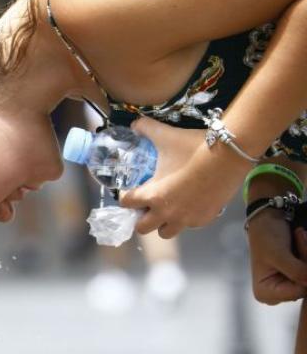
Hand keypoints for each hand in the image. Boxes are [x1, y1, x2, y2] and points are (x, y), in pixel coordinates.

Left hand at [120, 116, 247, 237]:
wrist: (230, 156)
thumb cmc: (193, 148)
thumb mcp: (166, 135)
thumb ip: (146, 128)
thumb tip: (134, 123)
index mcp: (152, 195)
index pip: (127, 203)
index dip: (125, 196)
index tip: (130, 190)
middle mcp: (167, 213)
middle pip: (142, 228)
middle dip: (141, 217)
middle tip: (146, 204)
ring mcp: (187, 219)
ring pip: (166, 232)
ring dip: (162, 223)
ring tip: (166, 208)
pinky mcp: (205, 219)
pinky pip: (189, 226)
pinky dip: (185, 219)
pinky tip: (188, 204)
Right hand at [247, 212, 306, 304]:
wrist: (266, 220)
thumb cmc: (266, 235)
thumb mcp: (278, 254)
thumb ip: (296, 272)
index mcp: (265, 293)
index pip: (298, 291)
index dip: (305, 272)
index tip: (300, 249)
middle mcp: (276, 295)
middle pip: (305, 285)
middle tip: (301, 237)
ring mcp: (287, 287)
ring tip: (300, 235)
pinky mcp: (296, 278)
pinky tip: (301, 240)